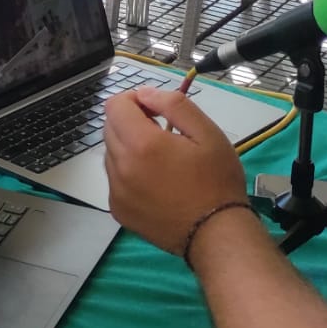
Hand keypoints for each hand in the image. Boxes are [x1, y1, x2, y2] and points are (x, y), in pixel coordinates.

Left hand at [103, 86, 247, 255]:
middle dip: (131, 121)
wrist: (216, 234)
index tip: (155, 109)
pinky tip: (155, 182)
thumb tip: (145, 94)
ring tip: (161, 159)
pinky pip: (115, 179)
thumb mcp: (207, 133)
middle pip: (110, 127)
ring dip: (128, 147)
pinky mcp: (118, 210)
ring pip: (111, 153)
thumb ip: (173, 105)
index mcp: (141, 144)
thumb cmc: (216, 182)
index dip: (134, 100)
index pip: (115, 105)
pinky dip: (128, 173)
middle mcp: (121, 167)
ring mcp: (116, 191)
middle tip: (162, 132)